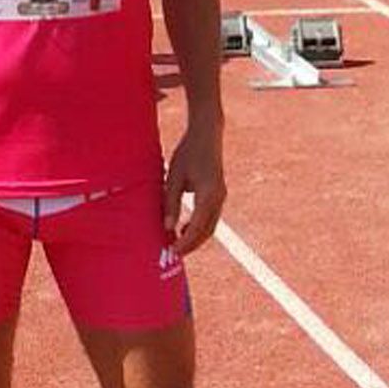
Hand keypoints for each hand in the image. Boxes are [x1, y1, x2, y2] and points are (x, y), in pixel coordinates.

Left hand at [164, 120, 225, 256]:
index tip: (172, 251)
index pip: (197, 227)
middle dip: (191, 244)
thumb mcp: (174, 177)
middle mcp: (218, 199)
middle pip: (207, 231)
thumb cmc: (187, 153)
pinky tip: (184, 227)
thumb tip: (167, 227)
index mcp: (208, 195)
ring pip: (210, 226)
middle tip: (173, 252)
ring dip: (195, 237)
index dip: (185, 242)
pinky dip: (199, 227)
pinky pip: (210, 217)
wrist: (206, 135)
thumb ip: (171, 203)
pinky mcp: (219, 194)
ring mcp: (221, 196)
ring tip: (177, 243)